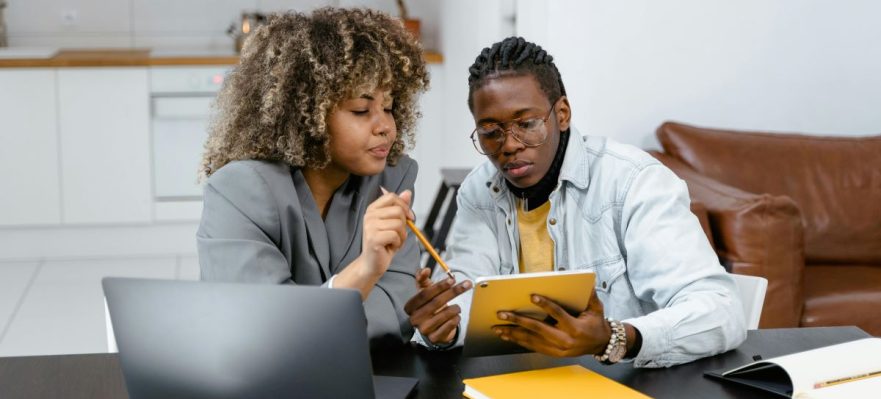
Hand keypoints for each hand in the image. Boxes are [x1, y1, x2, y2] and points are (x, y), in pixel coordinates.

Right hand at [359, 189, 413, 277]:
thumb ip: (400, 207)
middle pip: (398, 211)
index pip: (392, 196)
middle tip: (397, 234)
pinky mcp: (373, 238)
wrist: (372, 263)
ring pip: (399, 224)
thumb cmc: (384, 243)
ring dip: (401, 236)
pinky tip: (390, 247)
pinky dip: (398, 243)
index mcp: (373, 209)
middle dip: (404, 225)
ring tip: (393, 241)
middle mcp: (369, 215)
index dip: (404, 206)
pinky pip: (395, 235)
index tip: (409, 217)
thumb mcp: (394, 223)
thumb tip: (408, 192)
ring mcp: (370, 226)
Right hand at [404, 267, 471, 344]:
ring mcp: (424, 330)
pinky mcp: (434, 338)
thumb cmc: (429, 305)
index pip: (425, 294)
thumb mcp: (424, 291)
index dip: (439, 286)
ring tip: (457, 307)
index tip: (452, 279)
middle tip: (467, 284)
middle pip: (437, 302)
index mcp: (410, 306)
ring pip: (446, 314)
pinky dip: (456, 318)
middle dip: (453, 291)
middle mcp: (415, 319)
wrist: (433, 327)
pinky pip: (450, 324)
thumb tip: (425, 270)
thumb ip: (422, 278)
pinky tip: (455, 317)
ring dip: (456, 308)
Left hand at [492, 290, 609, 356]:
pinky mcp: (554, 353)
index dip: (545, 305)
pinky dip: (519, 341)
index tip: (532, 296)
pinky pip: (533, 347)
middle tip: (502, 314)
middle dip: (518, 321)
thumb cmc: (596, 323)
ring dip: (513, 333)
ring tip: (498, 328)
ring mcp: (558, 349)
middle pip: (538, 329)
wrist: (601, 344)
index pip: (558, 314)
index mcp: (575, 328)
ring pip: (532, 341)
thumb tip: (585, 280)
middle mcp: (565, 340)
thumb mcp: (596, 308)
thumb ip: (589, 295)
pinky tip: (508, 336)